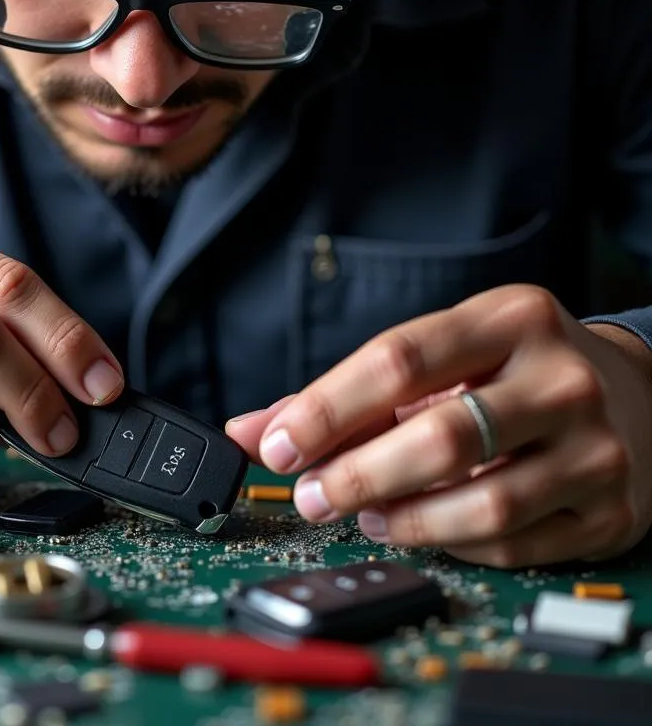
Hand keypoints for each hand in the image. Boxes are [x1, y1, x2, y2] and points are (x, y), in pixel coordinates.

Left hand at [226, 285, 651, 567]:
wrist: (639, 393)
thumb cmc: (516, 368)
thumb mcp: (446, 353)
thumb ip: (348, 391)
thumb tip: (252, 430)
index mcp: (509, 318)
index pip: (401, 359)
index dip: (327, 408)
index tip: (276, 444)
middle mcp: (561, 377)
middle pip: (441, 437)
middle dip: (356, 474)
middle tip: (309, 495)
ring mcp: (595, 448)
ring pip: (482, 504)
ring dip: (404, 518)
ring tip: (363, 515)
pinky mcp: (610, 511)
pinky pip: (515, 545)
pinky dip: (454, 543)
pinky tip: (422, 528)